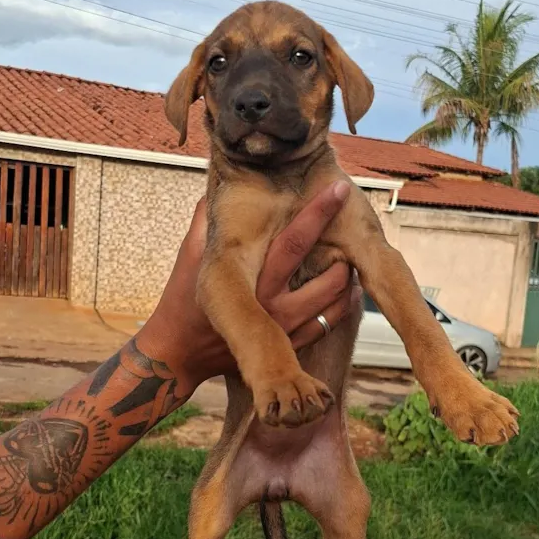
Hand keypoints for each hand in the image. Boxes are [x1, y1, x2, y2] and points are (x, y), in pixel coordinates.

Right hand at [139, 180, 360, 393]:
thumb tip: (220, 185)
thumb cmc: (182, 299)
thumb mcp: (189, 257)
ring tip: (351, 259)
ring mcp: (282, 331)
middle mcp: (270, 305)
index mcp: (248, 278)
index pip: (295, 241)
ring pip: (333, 302)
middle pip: (326, 275)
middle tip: (358, 227)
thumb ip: (206, 220)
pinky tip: (347, 290)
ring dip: (347, 279)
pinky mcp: (286, 349)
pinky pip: (326, 326)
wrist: (180, 354)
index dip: (320, 214)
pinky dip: (341, 306)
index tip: (339, 190)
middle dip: (347, 249)